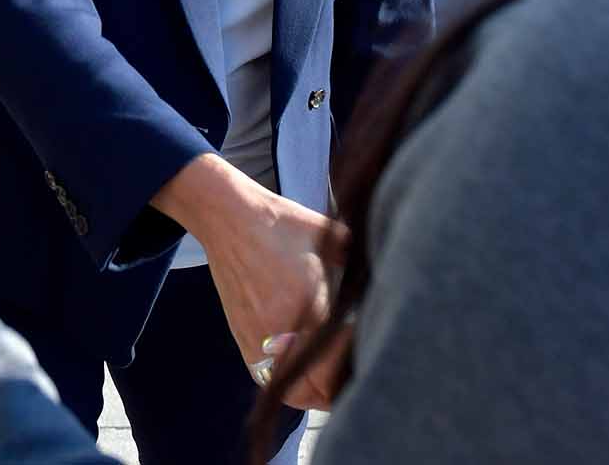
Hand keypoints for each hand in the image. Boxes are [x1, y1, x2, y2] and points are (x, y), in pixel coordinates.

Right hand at [194, 179, 348, 410]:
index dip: (354, 363)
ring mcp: (258, 338)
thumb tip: (378, 269)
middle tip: (351, 376)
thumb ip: (357, 259)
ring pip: (289, 388)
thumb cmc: (281, 224)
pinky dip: (286, 378)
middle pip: (315, 388)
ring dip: (311, 390)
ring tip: (328, 378)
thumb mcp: (331, 237)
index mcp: (309, 306)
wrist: (230, 219)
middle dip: (336, 389)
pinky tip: (301, 365)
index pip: (337, 361)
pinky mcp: (242, 337)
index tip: (366, 347)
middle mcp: (281, 331)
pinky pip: (265, 375)